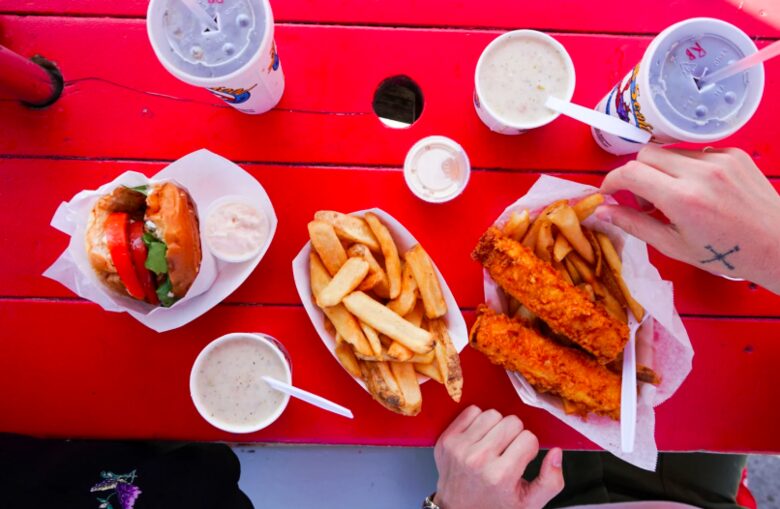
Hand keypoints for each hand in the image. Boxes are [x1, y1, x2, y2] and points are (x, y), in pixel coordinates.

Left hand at [433, 406, 562, 508]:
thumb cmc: (495, 506)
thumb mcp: (529, 504)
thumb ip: (551, 481)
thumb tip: (556, 452)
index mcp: (501, 476)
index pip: (529, 438)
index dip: (529, 448)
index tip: (520, 460)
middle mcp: (478, 460)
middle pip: (512, 422)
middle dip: (515, 435)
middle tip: (507, 452)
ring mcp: (459, 448)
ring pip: (492, 414)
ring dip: (496, 427)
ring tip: (493, 445)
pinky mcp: (447, 440)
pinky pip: (471, 411)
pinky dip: (478, 422)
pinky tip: (478, 439)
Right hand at [598, 146, 779, 293]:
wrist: (777, 244)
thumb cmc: (727, 253)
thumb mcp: (673, 246)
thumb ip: (634, 224)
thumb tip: (602, 212)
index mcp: (683, 199)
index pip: (630, 172)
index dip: (611, 181)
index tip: (609, 192)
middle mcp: (701, 172)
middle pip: (646, 154)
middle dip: (636, 174)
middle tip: (644, 200)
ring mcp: (720, 159)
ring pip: (669, 152)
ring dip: (662, 171)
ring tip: (673, 197)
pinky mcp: (733, 153)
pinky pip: (695, 153)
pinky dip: (687, 169)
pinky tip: (699, 191)